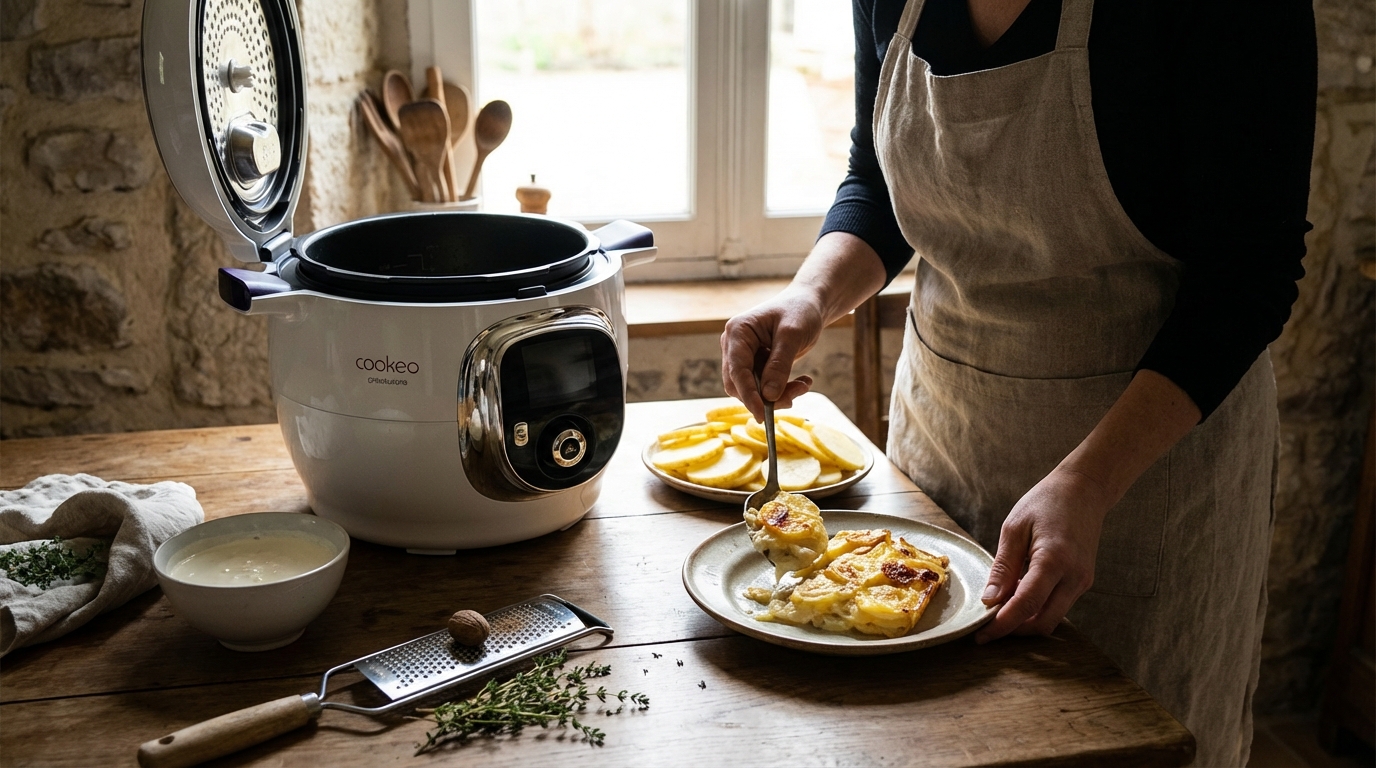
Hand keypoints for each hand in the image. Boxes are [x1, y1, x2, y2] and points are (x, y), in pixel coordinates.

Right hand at [720, 287, 822, 420]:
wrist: (809, 303)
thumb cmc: (800, 311)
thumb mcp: (793, 335)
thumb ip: (779, 365)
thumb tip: (768, 396)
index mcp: (737, 332)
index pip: (736, 370)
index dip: (748, 394)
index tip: (762, 414)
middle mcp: (734, 346)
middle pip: (739, 384)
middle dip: (766, 396)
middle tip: (795, 396)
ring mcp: (744, 356)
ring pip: (752, 390)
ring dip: (778, 394)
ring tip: (804, 385)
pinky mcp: (756, 365)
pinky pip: (763, 387)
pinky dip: (782, 390)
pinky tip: (802, 382)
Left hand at [974, 466, 1113, 642]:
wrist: (1084, 490)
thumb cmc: (1046, 502)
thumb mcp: (1014, 528)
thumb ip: (1003, 566)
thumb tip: (990, 599)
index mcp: (1054, 560)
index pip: (1025, 605)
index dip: (1002, 625)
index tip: (980, 636)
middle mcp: (1074, 576)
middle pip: (1042, 622)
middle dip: (1014, 631)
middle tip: (987, 627)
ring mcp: (1082, 581)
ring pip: (1052, 618)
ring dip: (1026, 621)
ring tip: (999, 610)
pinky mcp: (1083, 581)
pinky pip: (1059, 606)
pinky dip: (1038, 609)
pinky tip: (1018, 596)